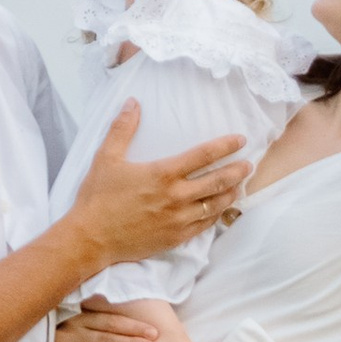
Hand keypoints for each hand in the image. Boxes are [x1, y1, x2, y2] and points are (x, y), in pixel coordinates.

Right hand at [67, 104, 248, 271]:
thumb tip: (133, 102)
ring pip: (216, 205)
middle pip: (218, 181)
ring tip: (239, 186)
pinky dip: (216, 215)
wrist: (91, 239)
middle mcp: (176, 197)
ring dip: (231, 193)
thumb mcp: (106, 158)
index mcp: (163, 174)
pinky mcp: (176, 238)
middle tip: (249, 165)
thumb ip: (122, 129)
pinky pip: (205, 225)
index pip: (203, 155)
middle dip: (238, 171)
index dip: (225, 146)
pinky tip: (220, 210)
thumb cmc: (97, 198)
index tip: (240, 140)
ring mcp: (178, 219)